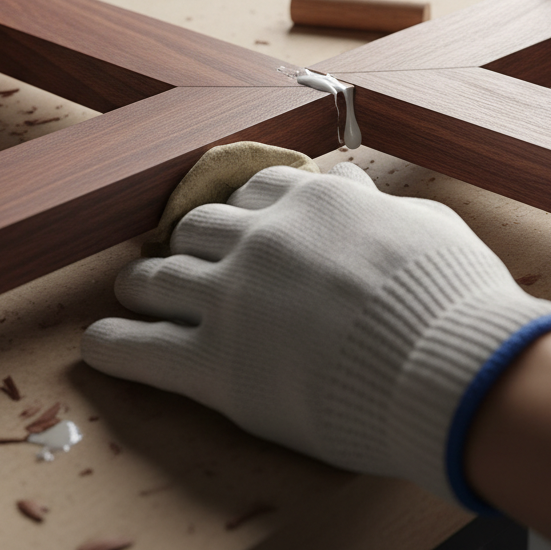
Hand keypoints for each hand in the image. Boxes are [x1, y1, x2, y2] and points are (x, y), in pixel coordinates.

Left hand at [82, 161, 550, 508]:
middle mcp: (259, 239)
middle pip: (195, 229)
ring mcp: (229, 299)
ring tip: (134, 293)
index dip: (242, 212)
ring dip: (142, 285)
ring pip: (156, 278)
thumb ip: (374, 203)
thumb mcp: (423, 221)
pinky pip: (139, 348)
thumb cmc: (451, 294)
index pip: (253, 193)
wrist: (447, 364)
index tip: (237, 227)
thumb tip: (351, 184)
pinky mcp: (212, 365)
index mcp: (309, 203)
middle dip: (187, 244)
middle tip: (183, 261)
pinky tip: (98, 343)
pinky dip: (113, 344)